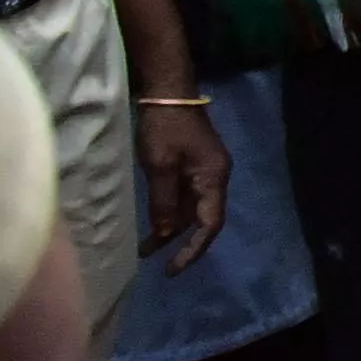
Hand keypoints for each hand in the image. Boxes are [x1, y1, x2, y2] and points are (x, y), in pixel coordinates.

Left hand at [136, 102, 230, 273]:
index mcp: (214, 177)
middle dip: (180, 242)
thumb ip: (164, 201)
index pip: (210, 223)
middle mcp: (215, 177)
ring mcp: (204, 171)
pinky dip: (169, 212)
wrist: (168, 92)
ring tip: (145, 249)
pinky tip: (152, 223)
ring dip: (171, 228)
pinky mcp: (192, 166)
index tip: (174, 268)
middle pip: (202, 218)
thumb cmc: (165, 128)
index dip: (194, 248)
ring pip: (191, 209)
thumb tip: (167, 232)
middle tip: (156, 264)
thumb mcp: (160, 166)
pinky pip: (184, 197)